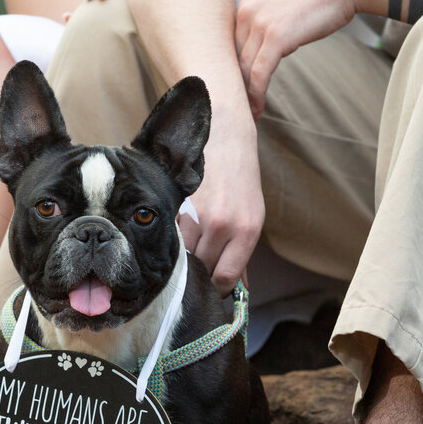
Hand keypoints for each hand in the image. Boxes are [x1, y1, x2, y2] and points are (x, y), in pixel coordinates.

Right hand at [178, 110, 264, 295]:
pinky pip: (170, 240)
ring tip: (185, 254)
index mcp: (247, 230)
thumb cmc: (240, 178)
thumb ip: (242, 254)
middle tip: (196, 274)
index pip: (226, 278)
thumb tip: (238, 290)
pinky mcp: (176, 206)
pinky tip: (175, 238)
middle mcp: (222, 225)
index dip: (217, 289)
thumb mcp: (252, 216)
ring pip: (183, 258)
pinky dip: (171, 244)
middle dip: (199, 276)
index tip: (212, 287)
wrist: (222, 133)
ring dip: (183, 261)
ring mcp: (197, 215)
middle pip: (203, 271)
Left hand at [235, 0, 360, 116]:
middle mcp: (246, 14)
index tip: (233, 95)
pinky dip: (257, 95)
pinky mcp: (276, 37)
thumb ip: (263, 29)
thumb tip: (256, 56)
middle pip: (232, 61)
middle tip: (237, 110)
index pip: (228, 49)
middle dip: (235, 88)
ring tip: (247, 117)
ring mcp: (260, 24)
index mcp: (244, 8)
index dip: (229, 75)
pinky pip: (259, 73)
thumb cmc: (316, 1)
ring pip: (243, 70)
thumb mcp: (280, 11)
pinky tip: (258, 110)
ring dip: (244, 97)